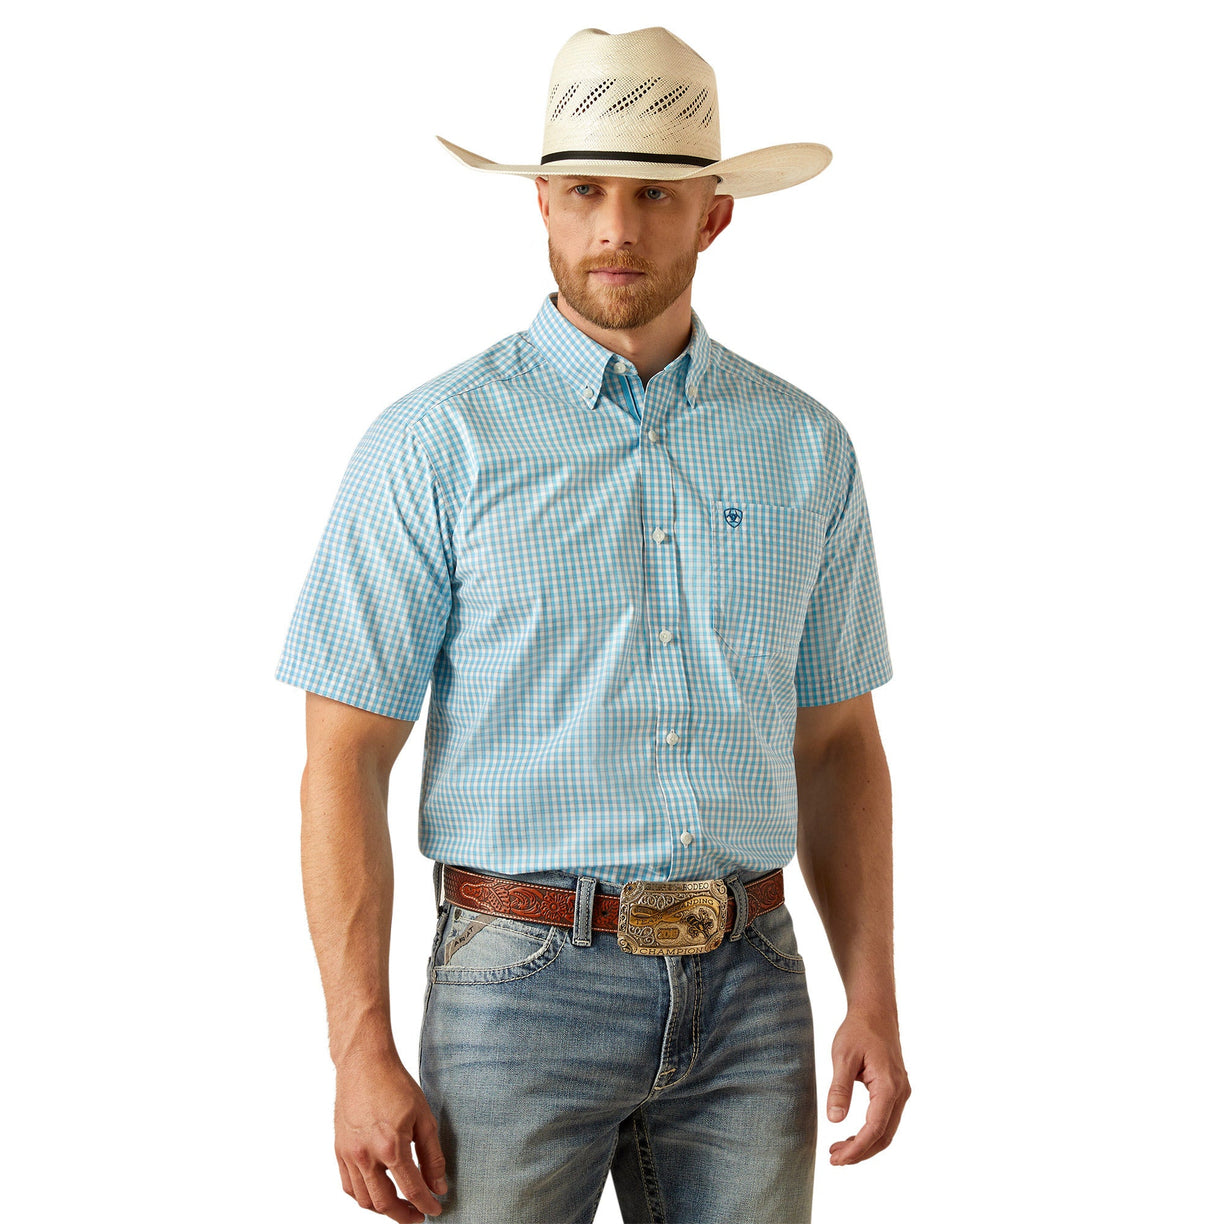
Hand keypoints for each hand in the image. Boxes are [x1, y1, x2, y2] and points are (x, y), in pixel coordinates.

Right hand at [334, 1055, 447, 1219]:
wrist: (364, 1064)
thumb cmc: (395, 1085)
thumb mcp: (423, 1117)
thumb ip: (432, 1156)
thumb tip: (438, 1186)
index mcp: (391, 1146)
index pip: (411, 1189)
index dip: (426, 1204)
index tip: (435, 1210)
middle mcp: (366, 1155)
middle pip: (384, 1203)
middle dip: (404, 1215)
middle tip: (418, 1215)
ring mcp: (349, 1154)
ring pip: (364, 1199)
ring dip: (383, 1208)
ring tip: (400, 1205)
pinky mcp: (339, 1150)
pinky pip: (349, 1186)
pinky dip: (363, 1196)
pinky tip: (377, 1191)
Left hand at [825, 1007, 910, 1164]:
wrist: (875, 1011)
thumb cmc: (858, 1030)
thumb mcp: (842, 1056)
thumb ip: (839, 1089)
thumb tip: (834, 1120)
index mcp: (888, 1085)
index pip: (874, 1128)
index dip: (856, 1148)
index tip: (837, 1159)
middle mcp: (900, 1092)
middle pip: (884, 1136)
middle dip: (860, 1152)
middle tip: (835, 1159)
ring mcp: (901, 1091)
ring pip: (886, 1130)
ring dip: (865, 1144)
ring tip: (839, 1150)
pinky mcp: (896, 1089)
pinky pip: (886, 1119)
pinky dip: (870, 1132)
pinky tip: (852, 1134)